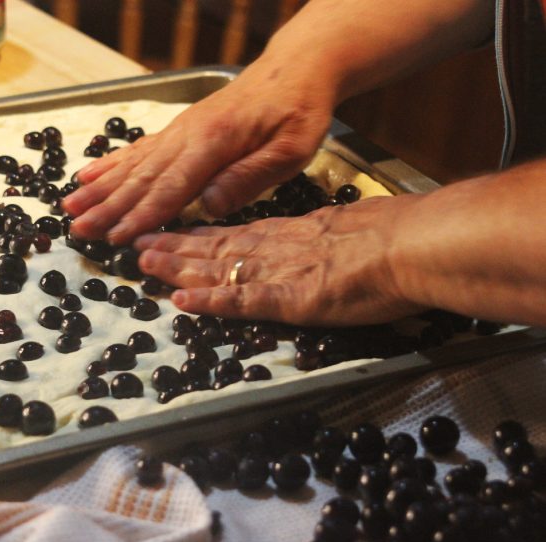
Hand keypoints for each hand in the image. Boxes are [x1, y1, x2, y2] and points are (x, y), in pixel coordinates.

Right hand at [62, 60, 335, 244]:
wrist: (294, 68)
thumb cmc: (299, 111)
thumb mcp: (291, 149)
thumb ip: (248, 177)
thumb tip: (208, 206)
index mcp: (215, 143)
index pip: (172, 187)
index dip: (142, 215)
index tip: (115, 238)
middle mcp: (187, 135)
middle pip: (142, 177)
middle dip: (107, 206)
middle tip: (76, 230)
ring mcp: (179, 131)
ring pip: (132, 163)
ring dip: (99, 186)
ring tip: (69, 206)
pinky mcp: (179, 129)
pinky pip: (138, 148)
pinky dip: (110, 163)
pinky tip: (88, 173)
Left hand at [134, 197, 424, 325]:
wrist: (413, 243)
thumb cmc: (392, 236)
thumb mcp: (346, 229)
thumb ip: (320, 239)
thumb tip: (312, 244)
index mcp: (289, 234)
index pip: (233, 236)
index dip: (197, 237)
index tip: (169, 233)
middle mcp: (275, 249)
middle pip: (214, 249)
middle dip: (174, 249)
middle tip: (138, 245)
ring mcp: (279, 273)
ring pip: (217, 269)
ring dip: (178, 269)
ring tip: (144, 264)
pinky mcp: (289, 298)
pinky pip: (241, 301)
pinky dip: (209, 302)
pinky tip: (181, 302)